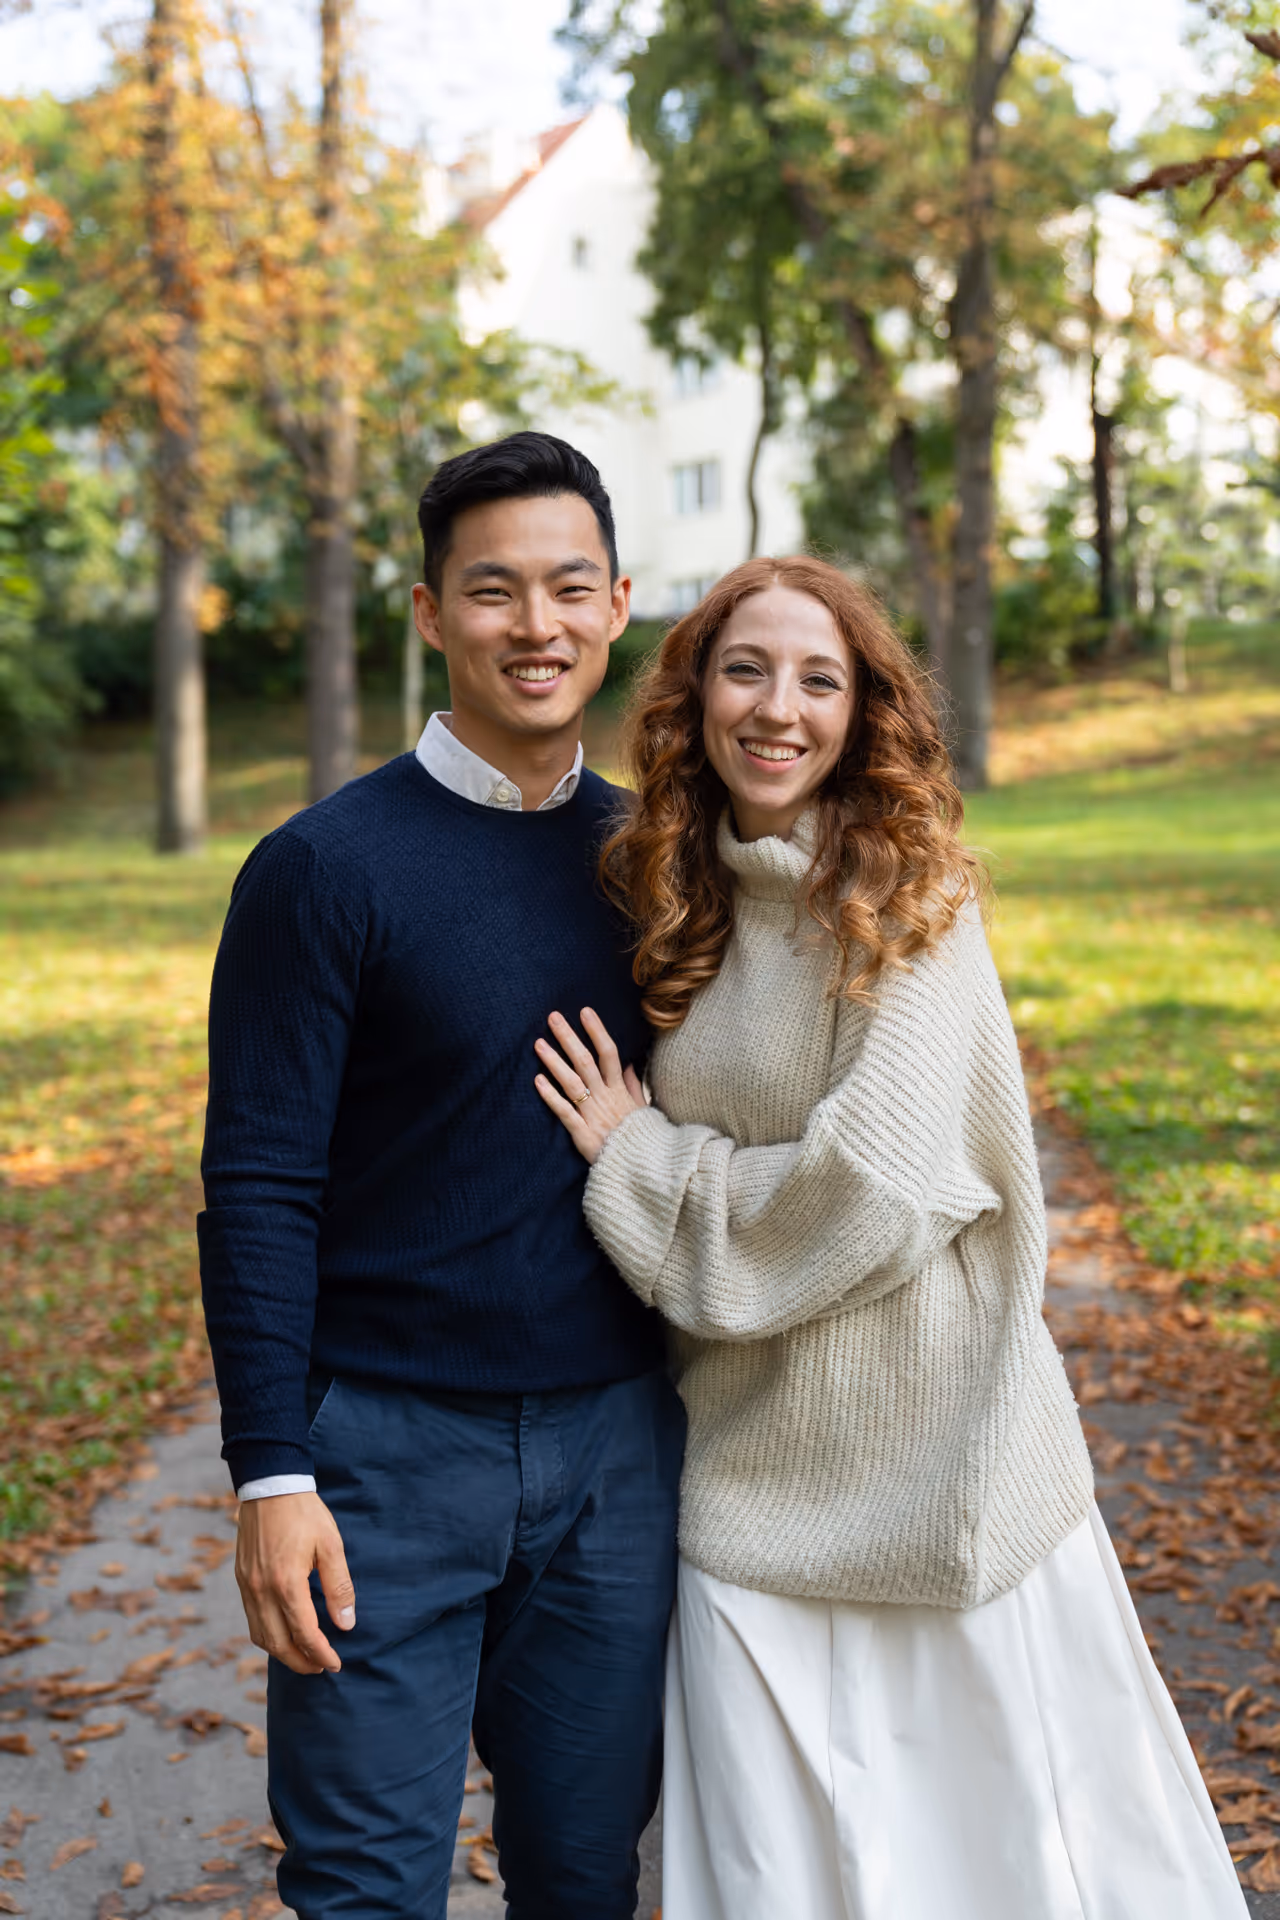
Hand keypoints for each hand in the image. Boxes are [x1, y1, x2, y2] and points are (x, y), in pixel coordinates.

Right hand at [235, 1490, 355, 1675]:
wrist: (270, 1486)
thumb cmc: (304, 1513)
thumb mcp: (331, 1545)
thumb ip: (338, 1587)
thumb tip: (346, 1624)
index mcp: (286, 1584)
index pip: (304, 1634)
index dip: (321, 1654)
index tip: (336, 1663)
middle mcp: (261, 1591)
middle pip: (278, 1644)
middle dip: (301, 1662)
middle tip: (322, 1667)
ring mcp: (247, 1587)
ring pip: (261, 1636)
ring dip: (282, 1653)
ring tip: (304, 1656)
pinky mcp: (241, 1580)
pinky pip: (251, 1620)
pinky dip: (267, 1636)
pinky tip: (283, 1633)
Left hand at [535, 1007, 645, 1165]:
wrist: (643, 1168)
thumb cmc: (641, 1137)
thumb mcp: (642, 1107)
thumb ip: (631, 1084)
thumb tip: (627, 1063)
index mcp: (620, 1090)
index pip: (609, 1053)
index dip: (597, 1031)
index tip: (585, 1011)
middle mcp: (605, 1097)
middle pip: (585, 1061)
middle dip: (568, 1037)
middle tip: (552, 1017)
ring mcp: (593, 1115)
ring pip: (572, 1082)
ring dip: (554, 1061)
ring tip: (539, 1044)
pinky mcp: (582, 1134)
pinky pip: (564, 1111)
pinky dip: (551, 1095)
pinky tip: (537, 1080)